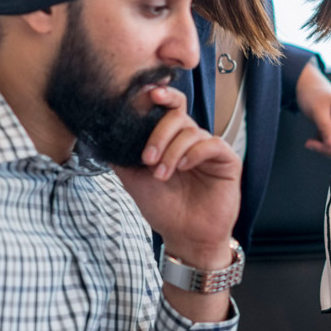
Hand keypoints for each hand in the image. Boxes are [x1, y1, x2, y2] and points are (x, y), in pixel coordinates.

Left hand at [112, 85, 240, 263]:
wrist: (184, 237)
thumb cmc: (163, 208)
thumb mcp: (133, 179)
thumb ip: (121, 155)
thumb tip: (103, 133)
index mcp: (171, 139)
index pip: (168, 107)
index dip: (161, 95)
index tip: (146, 93)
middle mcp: (191, 140)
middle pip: (177, 115)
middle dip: (159, 132)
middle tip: (147, 158)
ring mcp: (210, 149)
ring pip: (192, 131)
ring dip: (172, 151)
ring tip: (162, 175)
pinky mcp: (227, 160)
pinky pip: (213, 144)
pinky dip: (194, 152)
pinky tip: (183, 167)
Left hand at [295, 62, 330, 154]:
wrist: (308, 85)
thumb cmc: (313, 94)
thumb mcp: (318, 112)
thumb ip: (326, 128)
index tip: (313, 145)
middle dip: (326, 147)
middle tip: (310, 144)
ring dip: (324, 145)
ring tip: (312, 139)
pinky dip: (325, 141)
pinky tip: (317, 136)